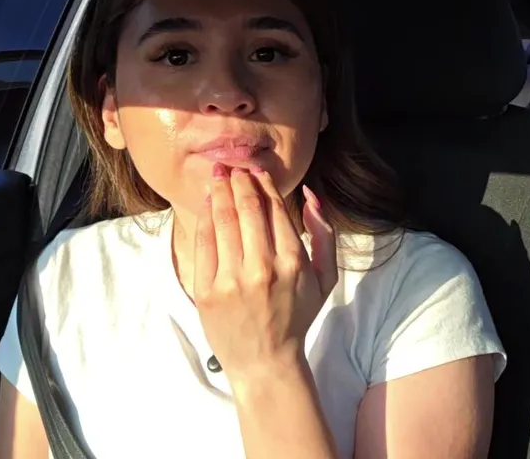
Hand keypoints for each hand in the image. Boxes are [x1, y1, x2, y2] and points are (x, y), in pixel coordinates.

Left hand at [194, 162, 337, 383]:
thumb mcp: (326, 278)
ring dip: (219, 192)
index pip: (274, 209)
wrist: (266, 361)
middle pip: (247, 208)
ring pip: (223, 221)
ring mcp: (232, 280)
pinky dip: (204, 218)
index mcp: (294, 262)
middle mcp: (263, 268)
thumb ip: (325, 234)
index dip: (263, 184)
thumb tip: (310, 195)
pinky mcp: (207, 291)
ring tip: (217, 176)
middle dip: (238, 181)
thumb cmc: (296, 316)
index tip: (255, 171)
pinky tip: (206, 203)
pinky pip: (204, 244)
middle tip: (233, 167)